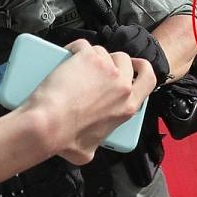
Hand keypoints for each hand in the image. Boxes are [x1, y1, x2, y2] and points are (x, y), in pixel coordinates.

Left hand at [20, 40, 150, 164]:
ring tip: (74, 68)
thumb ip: (96, 141)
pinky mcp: (87, 57)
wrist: (47, 125)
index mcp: (128, 106)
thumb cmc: (65, 140)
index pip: (148, 79)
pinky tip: (65, 58)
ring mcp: (105, 68)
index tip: (134, 66)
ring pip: (102, 52)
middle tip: (97, 66)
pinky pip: (83, 45)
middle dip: (113, 60)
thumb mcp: (89, 150)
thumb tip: (89, 141)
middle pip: (125, 60)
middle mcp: (121, 85)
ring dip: (91, 57)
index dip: (142, 69)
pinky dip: (73, 49)